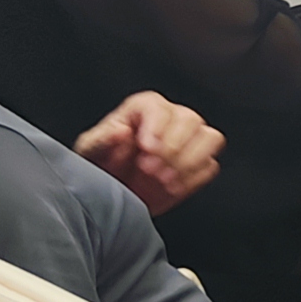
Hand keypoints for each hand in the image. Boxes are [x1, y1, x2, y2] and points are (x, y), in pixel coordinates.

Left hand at [74, 91, 223, 211]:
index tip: (146, 148)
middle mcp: (171, 118)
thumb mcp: (90, 152)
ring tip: (164, 180)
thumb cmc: (100, 166)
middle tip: (150, 169)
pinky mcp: (198, 164)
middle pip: (190, 120)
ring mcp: (189, 141)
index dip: (156, 127)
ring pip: (210, 139)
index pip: (159, 108)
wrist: (113, 193)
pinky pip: (209, 166)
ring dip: (189, 162)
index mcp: (143, 108)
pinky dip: (192, 179)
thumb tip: (120, 131)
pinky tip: (171, 187)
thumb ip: (102, 140)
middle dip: (172, 149)